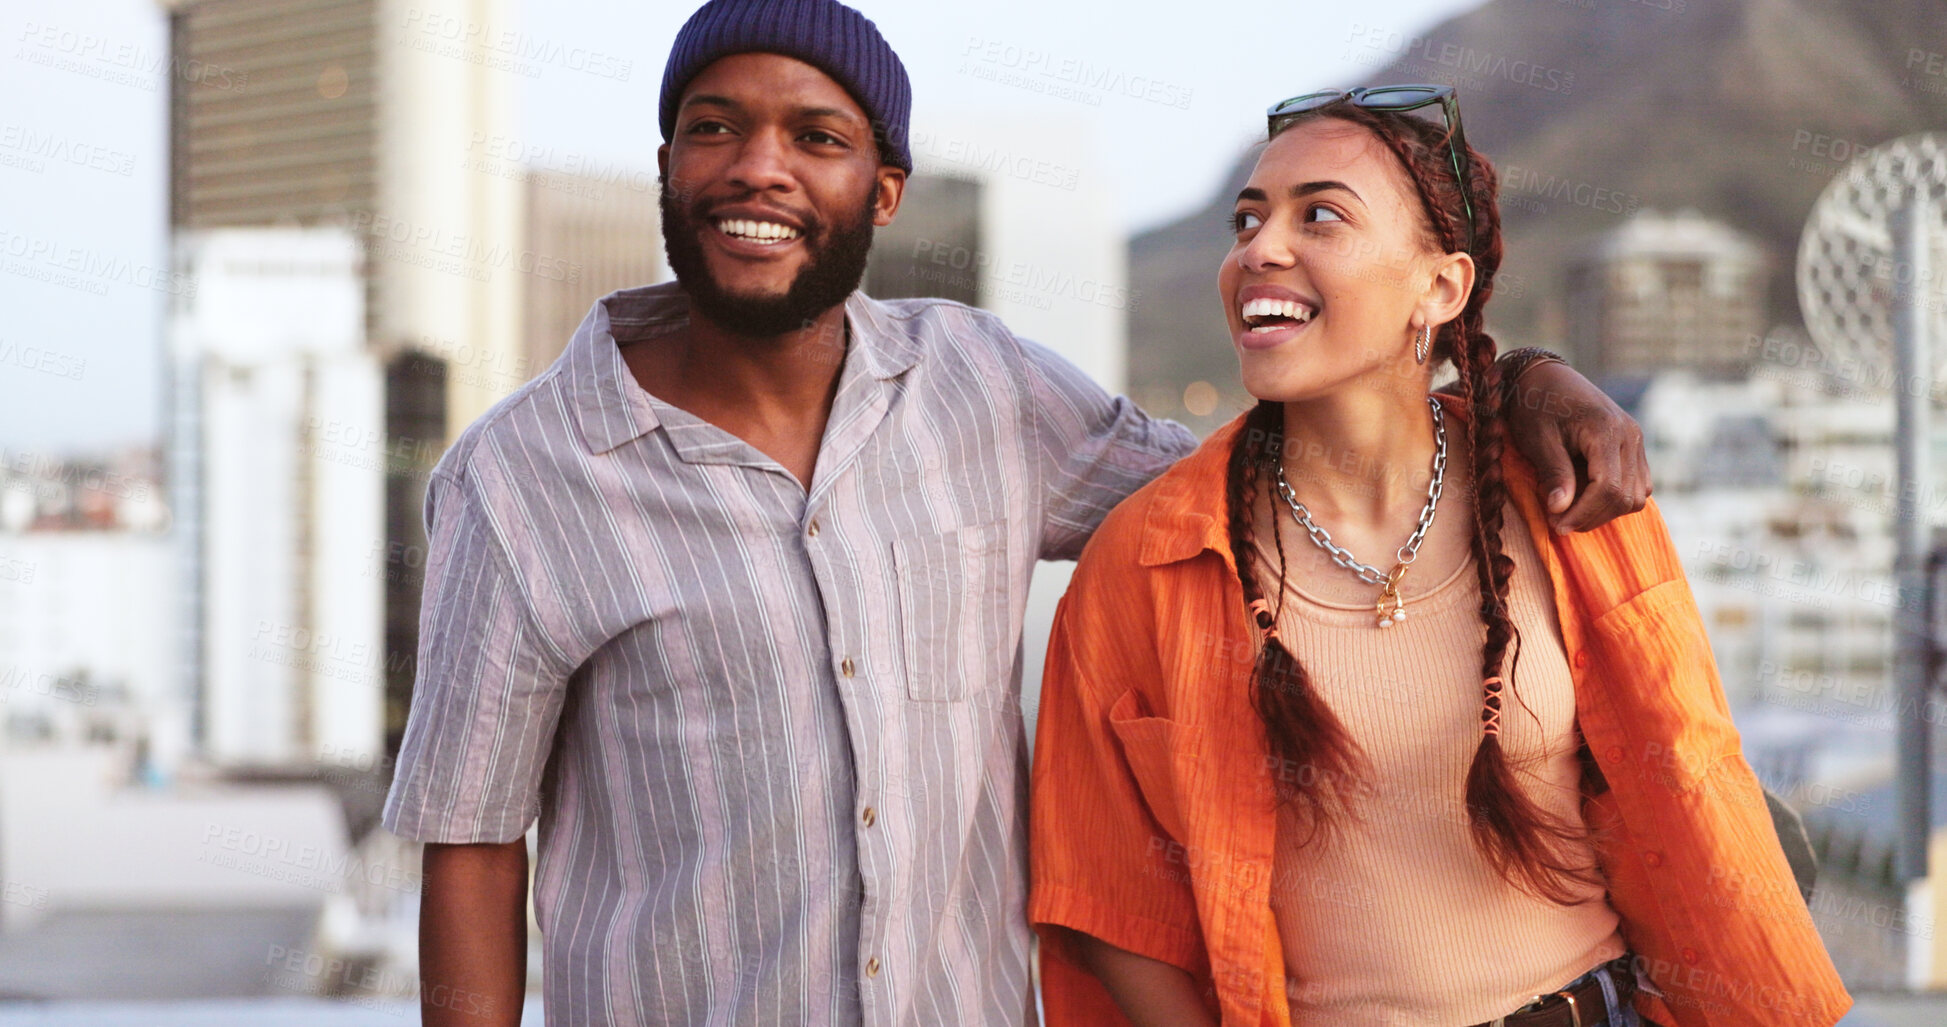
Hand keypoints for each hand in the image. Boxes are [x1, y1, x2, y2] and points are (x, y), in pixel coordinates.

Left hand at [1502, 360, 1650, 533]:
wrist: (1544, 376)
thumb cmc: (1535, 405)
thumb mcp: (1537, 438)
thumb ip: (1554, 473)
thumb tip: (1561, 510)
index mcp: (1607, 430)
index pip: (1608, 488)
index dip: (1584, 513)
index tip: (1556, 525)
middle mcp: (1630, 435)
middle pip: (1626, 496)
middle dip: (1593, 516)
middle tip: (1559, 522)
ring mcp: (1636, 440)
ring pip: (1637, 495)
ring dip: (1605, 510)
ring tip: (1570, 510)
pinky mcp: (1633, 446)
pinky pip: (1637, 484)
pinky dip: (1615, 498)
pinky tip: (1584, 497)